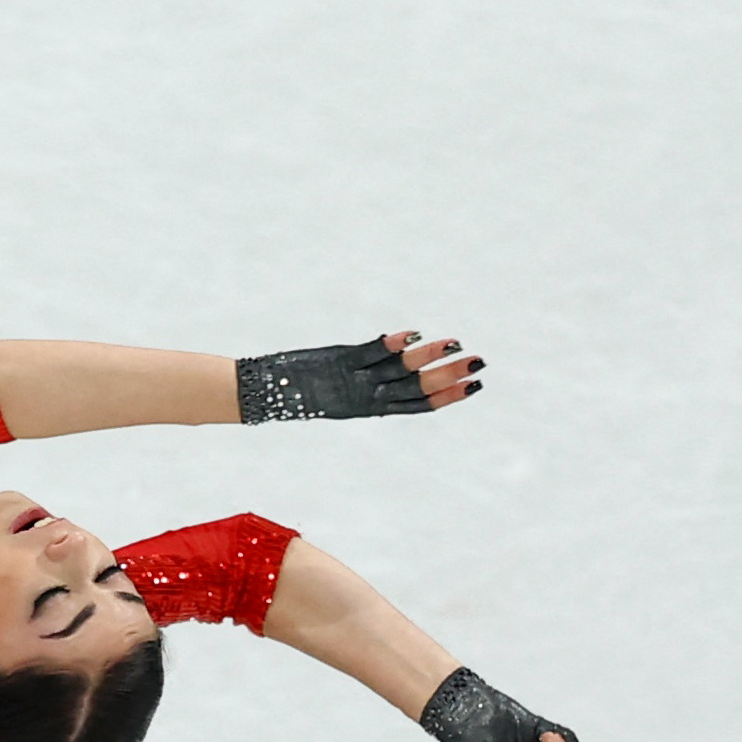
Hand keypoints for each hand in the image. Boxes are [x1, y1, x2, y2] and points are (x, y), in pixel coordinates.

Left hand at [236, 331, 486, 422]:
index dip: (446, 397)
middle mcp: (365, 397)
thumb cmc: (298, 393)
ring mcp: (354, 380)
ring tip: (456, 345)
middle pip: (415, 389)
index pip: (416, 405)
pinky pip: (371, 353)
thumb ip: (366, 381)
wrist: (263, 395)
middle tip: (479, 365)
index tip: (475, 387)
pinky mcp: (339, 362)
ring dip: (429, 359)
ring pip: (398, 372)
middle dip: (448, 378)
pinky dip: (393, 344)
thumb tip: (392, 362)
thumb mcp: (338, 390)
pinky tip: (416, 333)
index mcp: (368, 408)